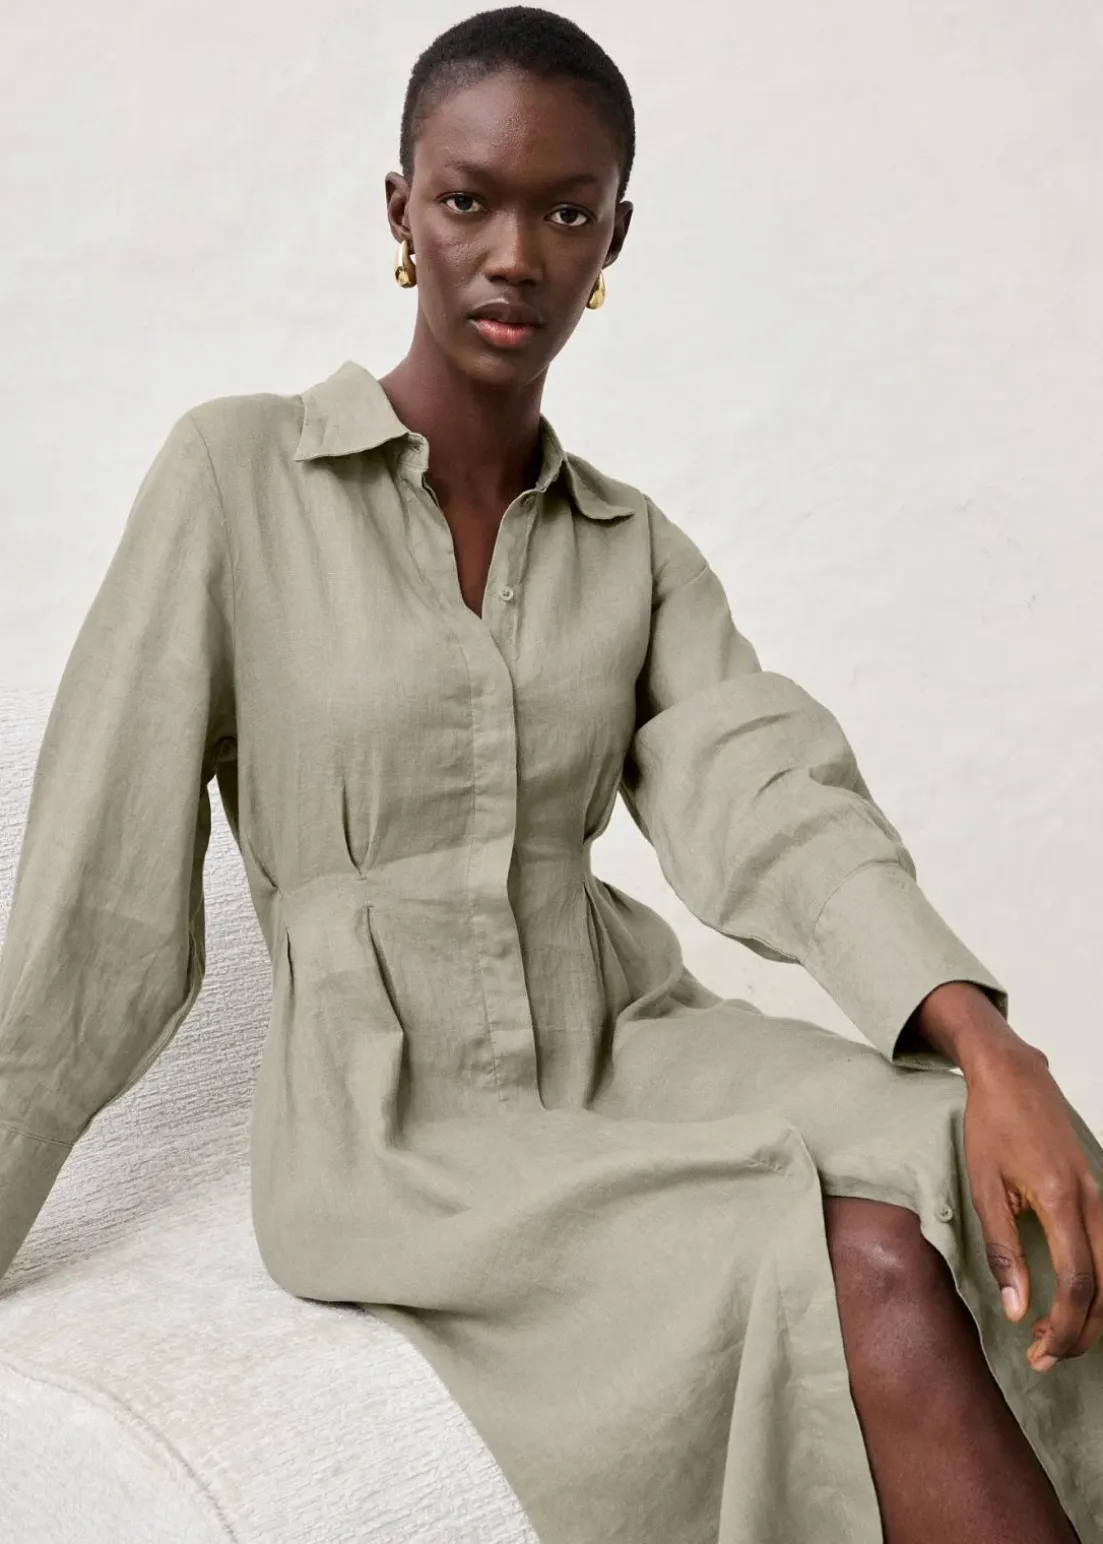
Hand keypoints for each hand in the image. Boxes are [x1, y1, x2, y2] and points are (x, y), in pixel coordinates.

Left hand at [963, 1044, 1102, 1371]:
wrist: (1014, 1077)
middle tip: (1044, 1359)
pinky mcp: (1098, 1196)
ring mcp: (1100, 1198)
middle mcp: (1092, 1203)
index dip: (1064, 1328)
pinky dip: (1095, 1286)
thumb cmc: (993, 1127)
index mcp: (1062, 1201)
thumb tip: (1016, 1310)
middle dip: (1080, 1332)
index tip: (1039, 1355)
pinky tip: (1065, 1299)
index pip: (1077, 1284)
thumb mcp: (984, 1186)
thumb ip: (1002, 1250)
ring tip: (1050, 1334)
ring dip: (1090, 1313)